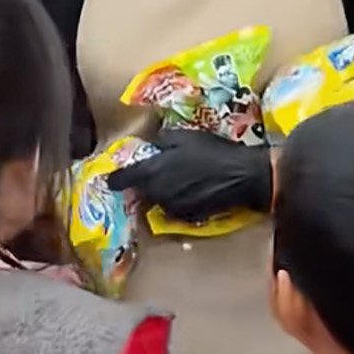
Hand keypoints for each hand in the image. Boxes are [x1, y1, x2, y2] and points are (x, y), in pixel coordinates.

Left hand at [105, 130, 272, 222]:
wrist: (241, 176)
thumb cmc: (213, 151)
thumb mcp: (185, 137)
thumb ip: (161, 141)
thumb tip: (148, 145)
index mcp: (153, 171)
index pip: (124, 179)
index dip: (116, 179)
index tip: (112, 179)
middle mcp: (157, 192)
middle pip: (140, 191)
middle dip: (142, 184)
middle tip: (152, 173)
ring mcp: (172, 207)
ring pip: (157, 200)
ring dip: (160, 192)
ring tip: (175, 180)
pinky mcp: (187, 216)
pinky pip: (173, 208)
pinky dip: (175, 200)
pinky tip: (190, 190)